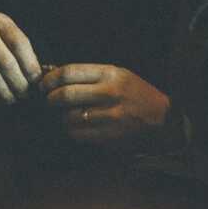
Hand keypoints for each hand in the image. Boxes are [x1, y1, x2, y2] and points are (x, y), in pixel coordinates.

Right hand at [0, 12, 41, 105]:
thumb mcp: (3, 28)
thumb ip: (19, 46)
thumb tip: (36, 76)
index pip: (20, 45)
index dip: (31, 66)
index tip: (36, 81)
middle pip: (7, 64)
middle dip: (20, 84)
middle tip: (25, 95)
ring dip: (6, 93)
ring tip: (13, 99)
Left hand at [39, 64, 169, 146]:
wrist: (163, 120)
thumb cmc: (136, 94)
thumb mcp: (118, 74)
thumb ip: (90, 75)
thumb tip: (54, 73)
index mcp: (109, 74)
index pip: (69, 72)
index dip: (50, 79)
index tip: (44, 84)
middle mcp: (109, 93)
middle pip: (65, 95)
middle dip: (50, 99)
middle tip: (48, 101)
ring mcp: (109, 116)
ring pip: (69, 117)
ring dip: (61, 117)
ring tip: (64, 115)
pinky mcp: (109, 136)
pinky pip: (78, 134)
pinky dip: (71, 131)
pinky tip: (75, 127)